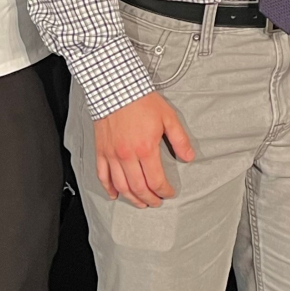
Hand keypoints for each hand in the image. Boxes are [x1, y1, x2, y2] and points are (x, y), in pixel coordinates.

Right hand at [93, 92, 195, 208]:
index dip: (164, 190)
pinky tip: (114, 194)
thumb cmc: (142, 100)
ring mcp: (112, 154)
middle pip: (138, 188)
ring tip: (140, 203)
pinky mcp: (101, 150)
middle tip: (156, 202)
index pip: (156, 180)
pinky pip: (102, 175)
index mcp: (145, 148)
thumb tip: (189, 157)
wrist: (116, 87)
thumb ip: (179, 139)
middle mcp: (127, 155)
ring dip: (131, 198)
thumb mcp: (168, 117)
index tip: (169, 193)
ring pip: (120, 185)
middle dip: (149, 199)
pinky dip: (108, 188)